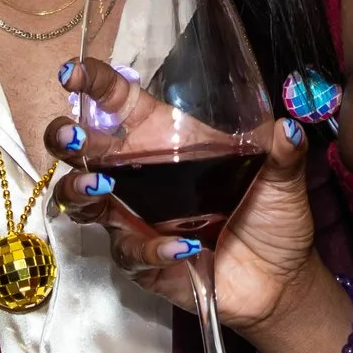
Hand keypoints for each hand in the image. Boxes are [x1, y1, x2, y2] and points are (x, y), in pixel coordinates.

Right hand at [46, 59, 324, 338]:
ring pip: (81, 202)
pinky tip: (184, 247)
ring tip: (101, 186)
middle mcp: (137, 176)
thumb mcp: (282, 179)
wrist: (279, 279)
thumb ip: (283, 152)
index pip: (116, 101)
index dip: (92, 82)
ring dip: (81, 191)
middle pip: (79, 151)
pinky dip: (153, 247)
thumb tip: (288, 128)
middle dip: (64, 139)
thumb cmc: (271, 217)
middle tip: (72, 138)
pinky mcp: (142, 259)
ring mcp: (133, 218)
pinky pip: (130, 251)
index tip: (74, 73)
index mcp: (162, 140)